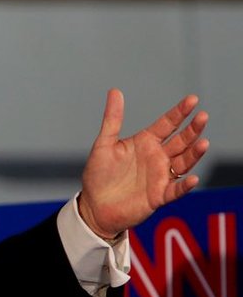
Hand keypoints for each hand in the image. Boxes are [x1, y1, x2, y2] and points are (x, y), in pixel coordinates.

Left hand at [79, 88, 208, 238]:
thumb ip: (112, 119)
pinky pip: (175, 190)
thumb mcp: (104, 144)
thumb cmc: (98, 174)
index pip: (167, 124)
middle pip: (181, 141)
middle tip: (202, 117)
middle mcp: (157, 157)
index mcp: (146, 142)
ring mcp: (160, 176)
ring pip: (183, 162)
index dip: (180, 112)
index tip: (192, 99)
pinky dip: (184, 185)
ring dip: (194, 154)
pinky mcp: (159, 196)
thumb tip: (114, 91)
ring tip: (203, 142)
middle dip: (193, 130)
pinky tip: (192, 179)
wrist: (94, 205)